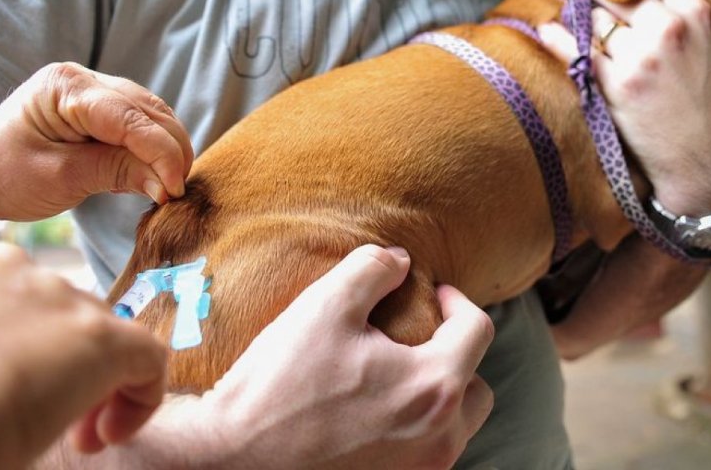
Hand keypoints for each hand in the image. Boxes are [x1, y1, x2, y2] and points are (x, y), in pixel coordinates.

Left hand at [0, 62, 194, 223]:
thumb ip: (116, 173)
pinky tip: (157, 173)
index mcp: (65, 87)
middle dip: (171, 150)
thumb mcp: (60, 179)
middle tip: (179, 192)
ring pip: (150, 114)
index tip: (176, 188)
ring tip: (172, 185)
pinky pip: (138, 122)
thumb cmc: (3, 177)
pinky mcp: (96, 108)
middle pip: (148, 110)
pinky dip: (153, 146)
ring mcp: (90, 89)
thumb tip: (168, 185)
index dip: (161, 152)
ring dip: (167, 148)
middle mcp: (82, 78)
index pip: (130, 117)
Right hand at [125, 245, 495, 469]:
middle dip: (455, 357)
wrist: (233, 457)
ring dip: (436, 397)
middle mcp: (440, 437)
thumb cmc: (280, 384)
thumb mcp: (324, 306)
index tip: (430, 293)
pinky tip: (373, 413)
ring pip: (454, 426)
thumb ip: (371, 270)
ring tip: (394, 376)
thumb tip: (401, 260)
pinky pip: (424, 453)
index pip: (477, 331)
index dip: (456, 301)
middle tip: (417, 338)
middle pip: (477, 388)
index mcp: (434, 387)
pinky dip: (412, 429)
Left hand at [539, 0, 710, 214]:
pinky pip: (578, 53)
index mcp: (695, 14)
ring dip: (583, 20)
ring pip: (598, 23)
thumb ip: (682, 26)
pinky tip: (548, 29)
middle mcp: (666, 29)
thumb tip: (640, 5)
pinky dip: (559, 39)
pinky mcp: (617, 86)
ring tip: (568, 11)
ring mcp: (639, 56)